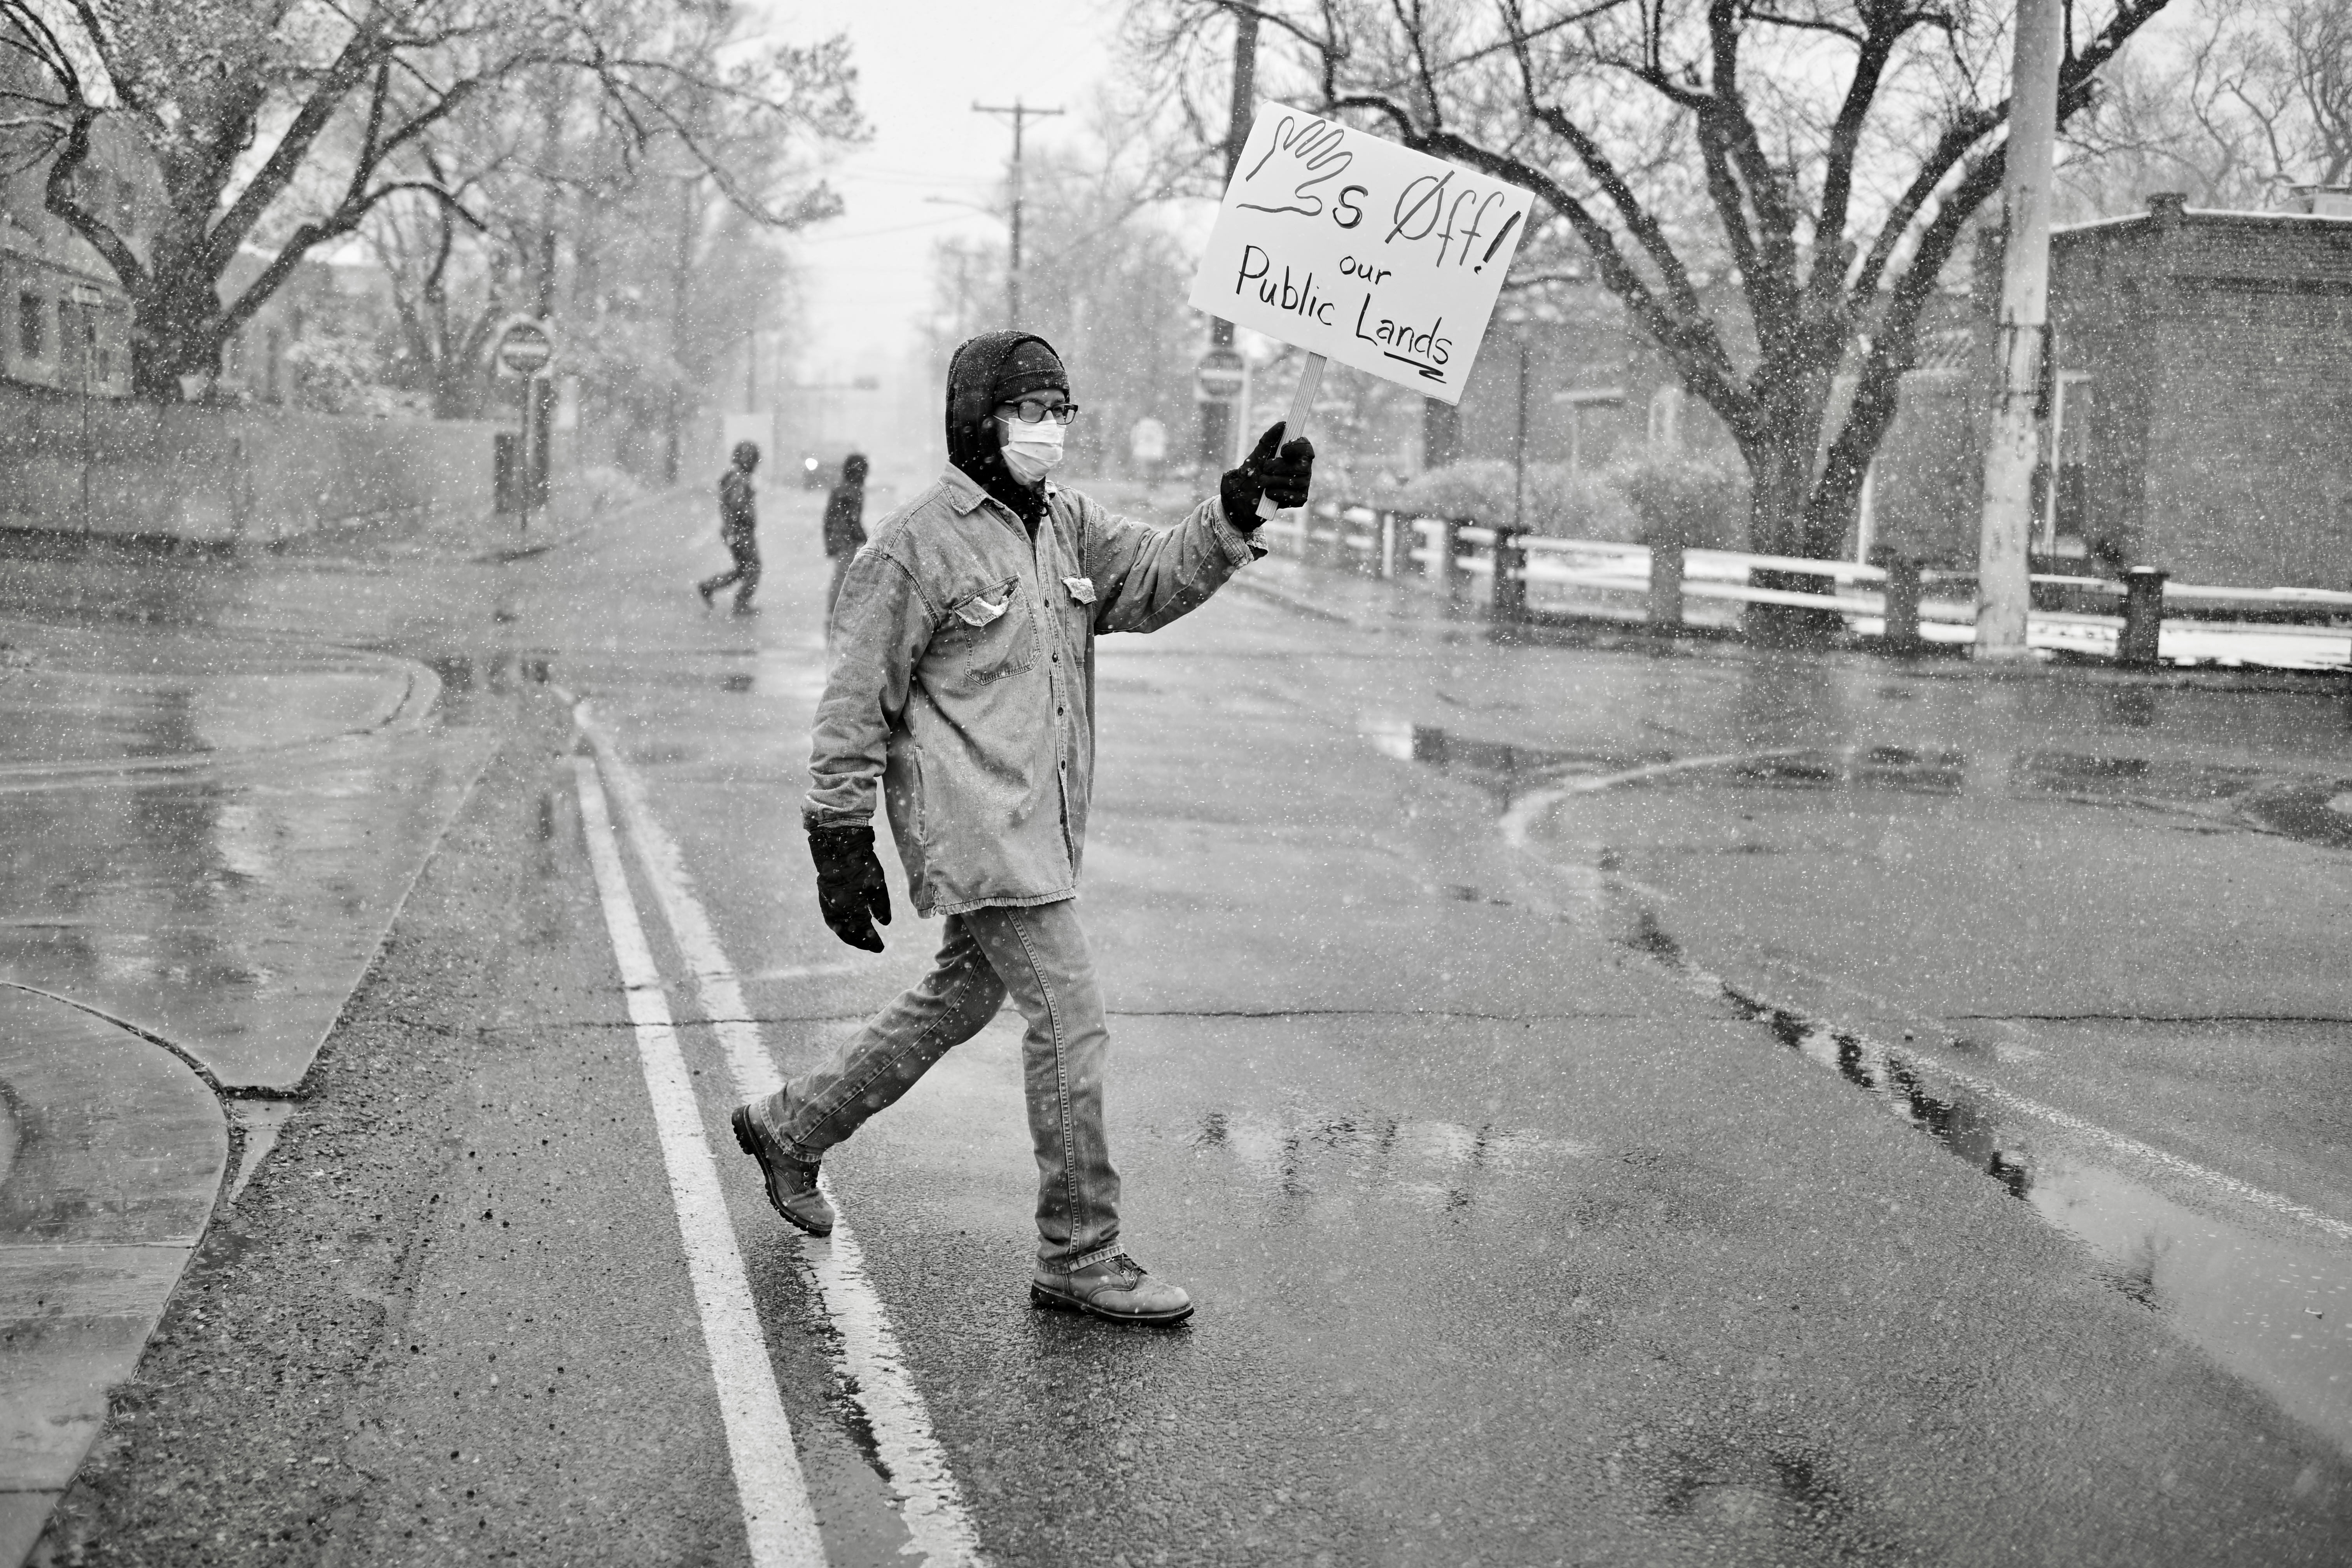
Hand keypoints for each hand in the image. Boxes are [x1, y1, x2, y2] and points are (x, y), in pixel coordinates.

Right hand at [808, 825, 890, 951]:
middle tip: (871, 947)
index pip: (864, 932)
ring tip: (859, 942)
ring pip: (838, 929)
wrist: (838, 847)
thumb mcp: (878, 885)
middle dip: (861, 942)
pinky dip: (839, 927)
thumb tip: (884, 923)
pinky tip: (844, 928)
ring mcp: (828, 905)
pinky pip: (831, 920)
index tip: (880, 948)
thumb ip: (881, 906)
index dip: (872, 941)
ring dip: (849, 937)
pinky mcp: (823, 899)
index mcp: (852, 909)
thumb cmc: (862, 864)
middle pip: (850, 934)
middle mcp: (838, 911)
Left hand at [1219, 422, 1316, 529]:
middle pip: (1302, 465)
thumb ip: (1268, 440)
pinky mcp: (1299, 499)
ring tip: (1262, 483)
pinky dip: (1276, 494)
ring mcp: (1302, 484)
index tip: (1283, 450)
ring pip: (1296, 481)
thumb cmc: (1251, 475)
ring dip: (1273, 481)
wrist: (1241, 500)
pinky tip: (1268, 495)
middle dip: (1279, 467)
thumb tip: (1282, 424)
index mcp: (1294, 455)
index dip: (1297, 447)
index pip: (1306, 447)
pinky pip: (1293, 496)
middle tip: (1265, 469)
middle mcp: (1303, 468)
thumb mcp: (1257, 456)